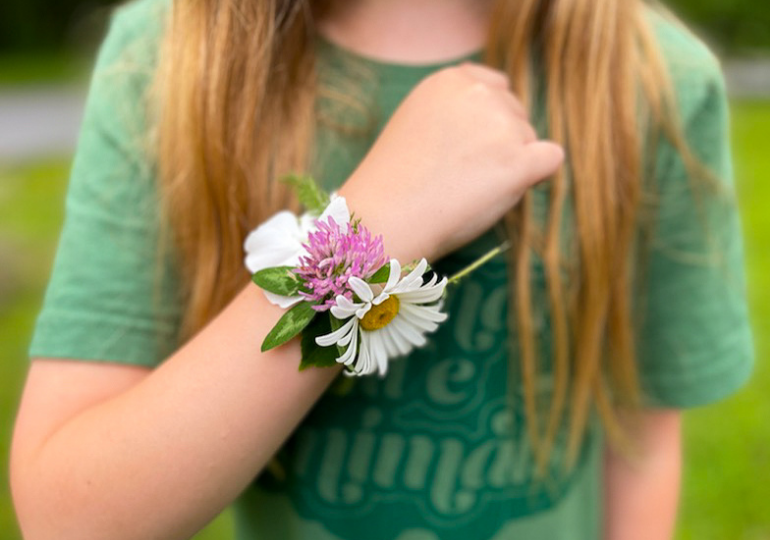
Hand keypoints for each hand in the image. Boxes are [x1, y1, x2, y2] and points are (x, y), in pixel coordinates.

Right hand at [338, 62, 563, 261]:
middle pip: (516, 115)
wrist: (385, 218)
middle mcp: (480, 94)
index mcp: (452, 80)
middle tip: (460, 175)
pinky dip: (535, 176)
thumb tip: (503, 116)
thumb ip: (458, 108)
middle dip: (499, 143)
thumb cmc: (396, 180)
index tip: (464, 149)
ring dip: (510, 165)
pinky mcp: (519, 162)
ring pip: (530, 140)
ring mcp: (502, 127)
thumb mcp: (419, 121)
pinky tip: (503, 190)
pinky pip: (551, 159)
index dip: (486, 123)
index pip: (497, 89)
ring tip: (466, 189)